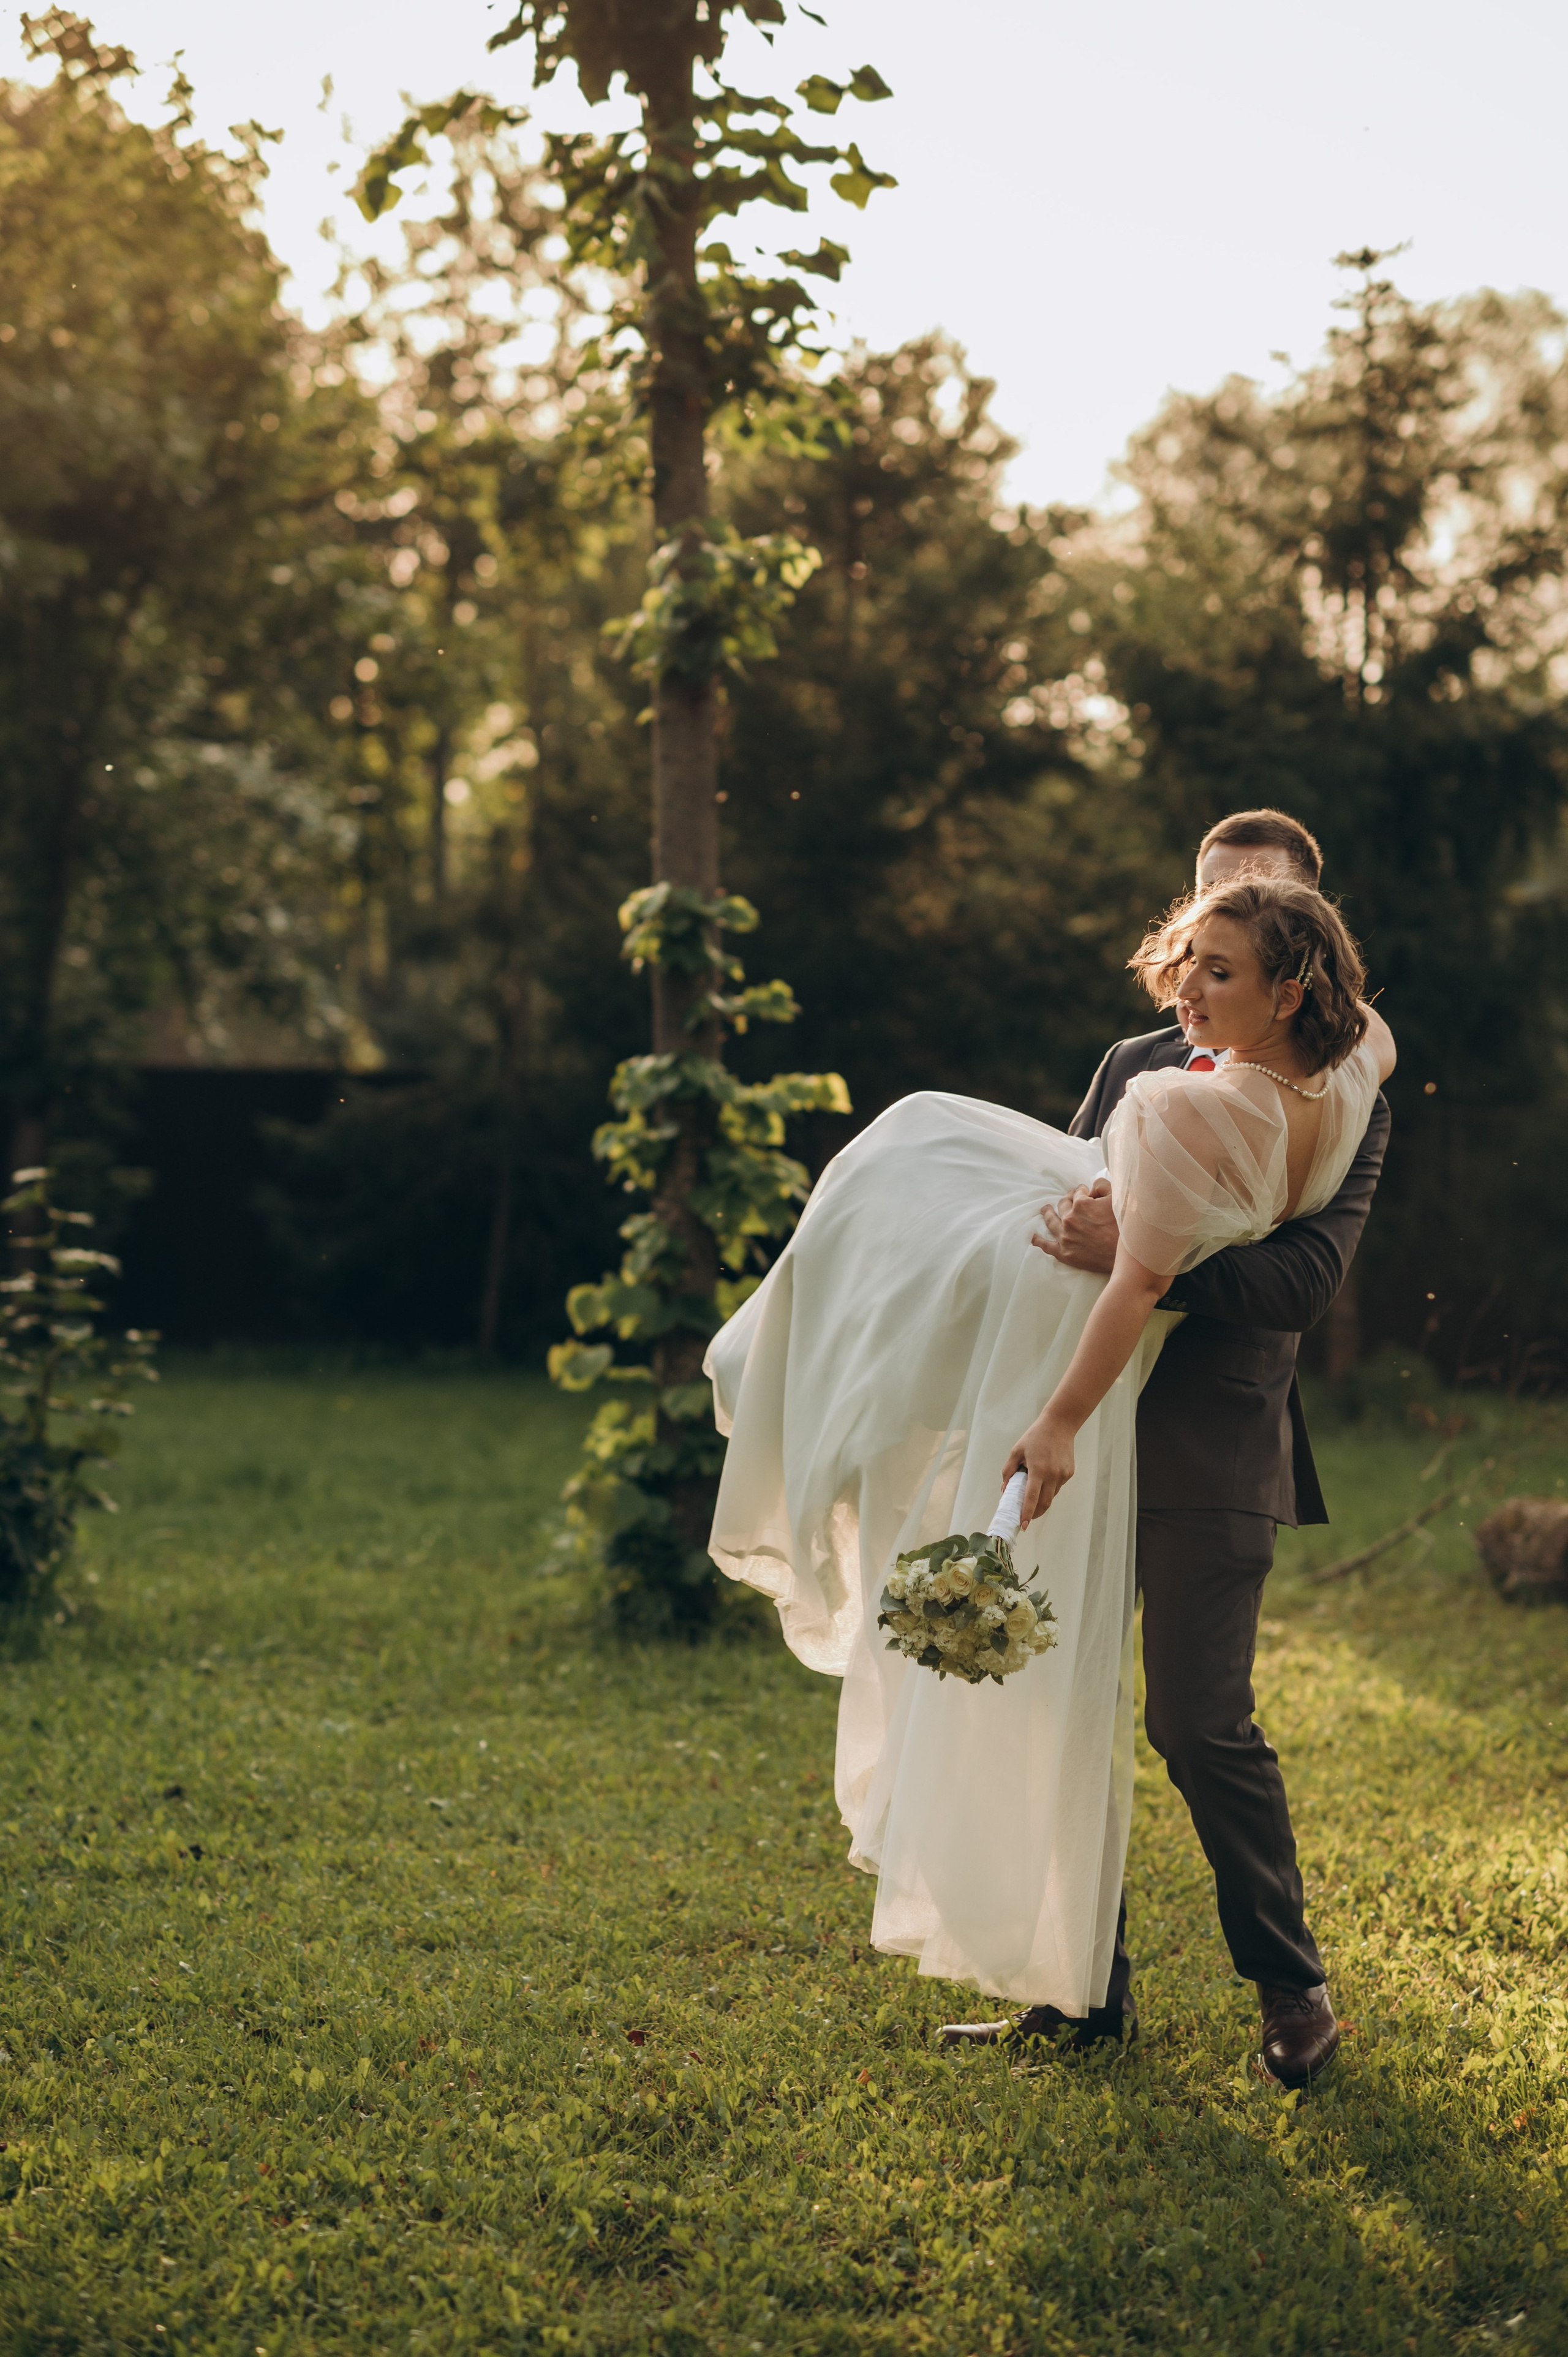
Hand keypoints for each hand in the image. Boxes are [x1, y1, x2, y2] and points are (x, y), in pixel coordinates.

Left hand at [1001, 1407, 1075, 1529]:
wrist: (1059, 1425)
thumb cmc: (1034, 1437)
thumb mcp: (1016, 1451)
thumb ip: (1008, 1471)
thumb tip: (1005, 1490)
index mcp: (1038, 1469)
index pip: (1032, 1497)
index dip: (1027, 1513)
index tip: (1023, 1525)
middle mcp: (1053, 1474)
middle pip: (1044, 1503)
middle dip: (1035, 1514)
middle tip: (1026, 1518)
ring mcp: (1063, 1475)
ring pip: (1051, 1496)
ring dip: (1042, 1501)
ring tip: (1033, 1496)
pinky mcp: (1069, 1473)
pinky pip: (1057, 1487)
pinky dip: (1049, 1488)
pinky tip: (1045, 1479)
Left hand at [1032, 1176, 1117, 1274]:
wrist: (1125, 1255)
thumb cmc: (1123, 1226)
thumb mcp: (1117, 1198)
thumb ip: (1102, 1185)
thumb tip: (1091, 1187)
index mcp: (1081, 1204)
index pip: (1078, 1193)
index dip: (1083, 1192)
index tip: (1086, 1193)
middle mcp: (1070, 1219)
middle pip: (1063, 1205)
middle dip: (1067, 1199)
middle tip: (1069, 1199)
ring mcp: (1065, 1237)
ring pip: (1051, 1221)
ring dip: (1048, 1213)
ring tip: (1045, 1210)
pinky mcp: (1065, 1253)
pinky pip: (1047, 1246)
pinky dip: (1039, 1241)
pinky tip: (1034, 1237)